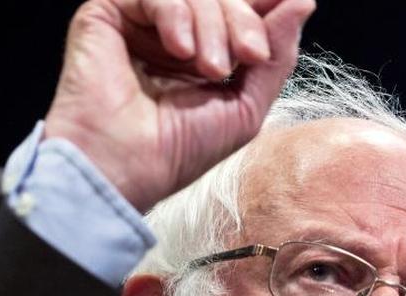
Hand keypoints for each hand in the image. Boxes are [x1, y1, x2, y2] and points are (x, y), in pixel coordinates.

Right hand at [44, 0, 314, 211]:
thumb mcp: (245, 107)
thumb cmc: (175, 153)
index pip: (237, 12)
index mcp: (198, 56)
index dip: (261, 12)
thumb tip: (301, 1)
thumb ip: (275, 55)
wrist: (125, 170)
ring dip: (213, 24)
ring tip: (210, 68)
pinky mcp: (104, 15)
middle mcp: (167, 36)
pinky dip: (175, 13)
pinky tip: (180, 50)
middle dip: (243, 21)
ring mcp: (137, 24)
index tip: (281, 24)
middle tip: (248, 57)